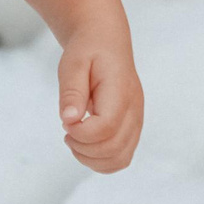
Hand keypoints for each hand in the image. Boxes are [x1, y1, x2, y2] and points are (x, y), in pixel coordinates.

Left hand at [57, 34, 142, 172]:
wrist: (106, 43)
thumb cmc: (88, 51)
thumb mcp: (73, 63)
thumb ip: (72, 91)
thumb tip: (69, 120)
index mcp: (121, 90)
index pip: (106, 127)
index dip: (82, 133)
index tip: (66, 122)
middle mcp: (135, 110)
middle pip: (115, 148)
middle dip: (84, 148)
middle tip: (67, 132)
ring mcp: (137, 121)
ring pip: (121, 159)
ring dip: (92, 159)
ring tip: (75, 140)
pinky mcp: (132, 129)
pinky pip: (122, 157)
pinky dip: (101, 160)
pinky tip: (85, 144)